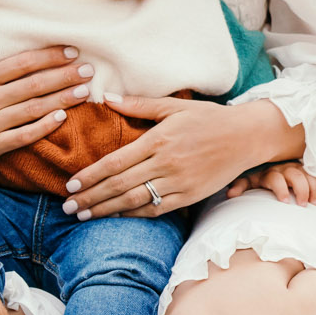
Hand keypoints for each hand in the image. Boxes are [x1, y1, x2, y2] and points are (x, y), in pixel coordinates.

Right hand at [0, 8, 95, 173]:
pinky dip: (44, 127)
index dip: (48, 56)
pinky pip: (23, 136)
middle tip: (88, 70)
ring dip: (61, 99)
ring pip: (33, 109)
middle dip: (63, 76)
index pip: (20, 64)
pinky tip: (61, 117)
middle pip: (33, 85)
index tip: (71, 51)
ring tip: (83, 91)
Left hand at [63, 95, 303, 219]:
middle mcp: (166, 163)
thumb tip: (106, 97)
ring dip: (106, 210)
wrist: (247, 137)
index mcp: (159, 139)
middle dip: (91, 198)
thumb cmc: (209, 118)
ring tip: (84, 217)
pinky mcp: (190, 196)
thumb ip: (138, 104)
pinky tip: (115, 217)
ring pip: (135, 201)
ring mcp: (179, 183)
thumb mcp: (174, 106)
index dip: (90, 175)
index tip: (70, 184)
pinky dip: (133, 215)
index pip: (116, 162)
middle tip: (68, 207)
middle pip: (120, 185)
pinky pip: (156, 209)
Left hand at [225, 159, 315, 206]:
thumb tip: (230, 194)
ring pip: (308, 175)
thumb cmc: (258, 177)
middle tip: (303, 205)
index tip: (285, 201)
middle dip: (300, 189)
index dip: (281, 188)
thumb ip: (240, 185)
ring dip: (312, 188)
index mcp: (269, 173)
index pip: (275, 178)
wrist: (268, 163)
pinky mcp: (306, 171)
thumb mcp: (248, 181)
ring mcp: (296, 169)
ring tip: (315, 203)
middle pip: (295, 175)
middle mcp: (284, 168)